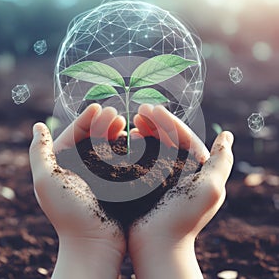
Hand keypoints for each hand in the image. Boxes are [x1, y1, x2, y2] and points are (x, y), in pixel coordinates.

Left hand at [29, 104, 125, 278]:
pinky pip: (120, 160)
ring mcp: (98, 175)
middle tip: (117, 114)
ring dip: (115, 134)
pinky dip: (125, 149)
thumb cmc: (68, 212)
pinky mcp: (114, 183)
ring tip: (125, 124)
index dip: (86, 118)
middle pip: (92, 138)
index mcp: (61, 163)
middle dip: (103, 123)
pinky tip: (133, 141)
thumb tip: (38, 126)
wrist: (94, 243)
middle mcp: (79, 167)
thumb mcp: (46, 180)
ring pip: (107, 147)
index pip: (73, 133)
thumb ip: (39, 152)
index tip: (99, 107)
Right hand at [128, 104, 233, 278]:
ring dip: (144, 133)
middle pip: (168, 138)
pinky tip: (127, 142)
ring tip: (132, 125)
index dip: (167, 120)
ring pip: (154, 147)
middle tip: (138, 112)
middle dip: (154, 123)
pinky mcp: (147, 182)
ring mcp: (163, 176)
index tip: (150, 109)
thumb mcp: (210, 189)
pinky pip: (142, 160)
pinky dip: (135, 149)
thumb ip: (221, 161)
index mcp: (196, 167)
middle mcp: (181, 169)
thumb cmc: (185, 218)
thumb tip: (227, 135)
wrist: (159, 245)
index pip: (183, 135)